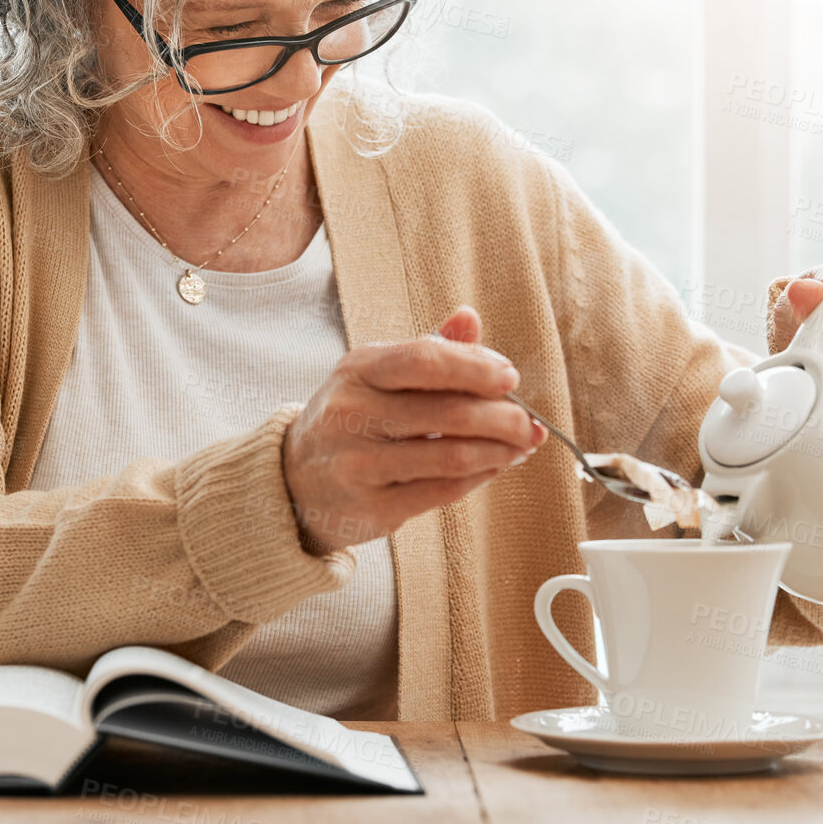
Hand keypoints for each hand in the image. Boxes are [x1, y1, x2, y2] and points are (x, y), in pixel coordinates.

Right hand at [281, 303, 547, 553]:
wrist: (295, 481)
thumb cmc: (351, 419)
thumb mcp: (376, 375)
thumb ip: (427, 349)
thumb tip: (470, 317)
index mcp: (358, 369)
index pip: (425, 360)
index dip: (476, 368)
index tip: (510, 377)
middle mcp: (352, 413)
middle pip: (447, 413)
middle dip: (502, 418)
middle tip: (527, 423)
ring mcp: (359, 463)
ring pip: (450, 456)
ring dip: (498, 451)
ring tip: (519, 447)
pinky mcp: (372, 506)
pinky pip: (442, 491)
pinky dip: (479, 478)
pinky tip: (494, 467)